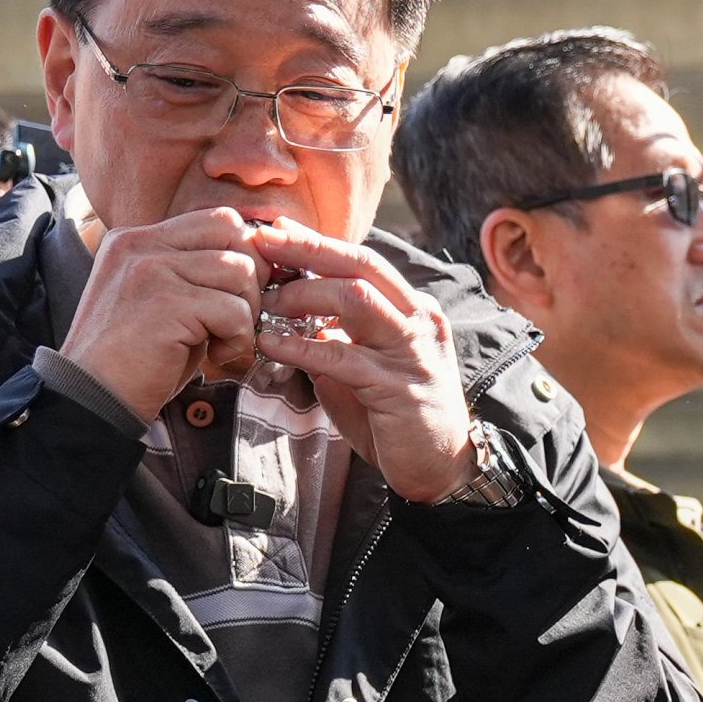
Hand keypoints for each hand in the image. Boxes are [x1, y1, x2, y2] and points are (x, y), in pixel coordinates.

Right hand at [59, 206, 268, 415]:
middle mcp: (141, 245)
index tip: (238, 294)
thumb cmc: (135, 358)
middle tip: (237, 316)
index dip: (244, 254)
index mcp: (137, 239)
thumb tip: (256, 262)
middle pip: (232, 231)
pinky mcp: (166, 303)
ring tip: (221, 339)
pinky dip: (238, 339)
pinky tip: (216, 354)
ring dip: (246, 312)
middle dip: (251, 277)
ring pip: (239, 270)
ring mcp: (151, 270)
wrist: (94, 397)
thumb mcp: (161, 299)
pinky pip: (234, 311)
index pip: (217, 220)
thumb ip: (195, 274)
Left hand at [238, 222, 479, 502]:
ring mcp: (413, 352)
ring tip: (264, 303)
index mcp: (412, 310)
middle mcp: (419, 321)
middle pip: (360, 265)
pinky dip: (300, 347)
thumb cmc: (399, 419)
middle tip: (260, 243)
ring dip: (302, 295)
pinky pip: (341, 357)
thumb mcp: (364, 369)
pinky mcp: (399, 388)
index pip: (362, 262)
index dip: (317, 243)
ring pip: (355, 299)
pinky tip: (270, 345)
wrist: (441, 470)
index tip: (275, 231)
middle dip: (307, 249)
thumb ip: (335, 342)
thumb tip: (291, 323)